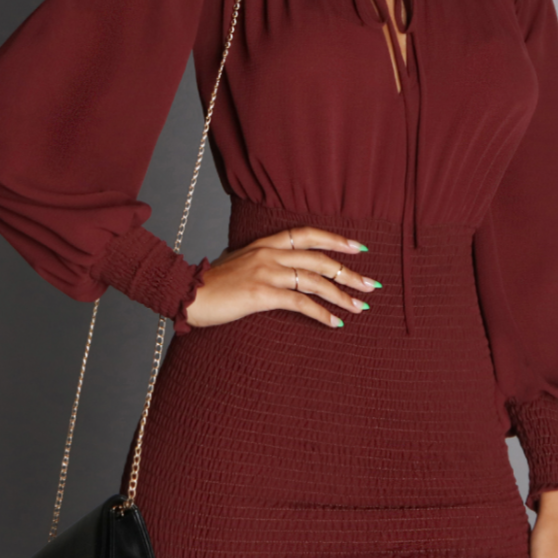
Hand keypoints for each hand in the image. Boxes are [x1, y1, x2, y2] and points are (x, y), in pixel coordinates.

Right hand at [183, 226, 379, 328]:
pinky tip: (334, 322)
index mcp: (264, 244)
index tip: (358, 247)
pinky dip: (321, 313)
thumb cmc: (210, 285)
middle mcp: (269, 254)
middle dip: (348, 272)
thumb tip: (278, 270)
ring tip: (359, 307)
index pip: (306, 234)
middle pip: (319, 259)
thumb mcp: (237, 263)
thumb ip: (259, 262)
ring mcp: (266, 272)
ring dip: (341, 295)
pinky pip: (300, 302)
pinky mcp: (262, 294)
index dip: (335, 239)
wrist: (186, 294)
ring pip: (315, 281)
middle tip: (370, 285)